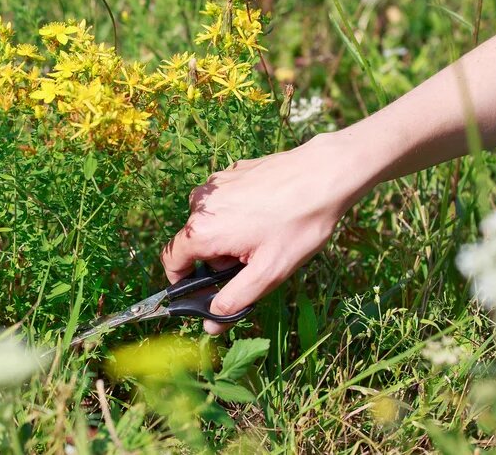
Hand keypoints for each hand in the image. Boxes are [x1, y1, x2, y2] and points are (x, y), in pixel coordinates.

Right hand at [160, 133, 377, 333]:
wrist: (325, 174)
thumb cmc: (298, 225)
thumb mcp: (268, 273)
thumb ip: (234, 300)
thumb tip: (210, 323)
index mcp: (202, 231)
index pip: (171, 262)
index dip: (184, 281)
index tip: (208, 290)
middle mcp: (200, 204)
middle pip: (195, 243)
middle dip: (218, 259)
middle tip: (255, 260)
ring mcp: (215, 185)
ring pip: (210, 222)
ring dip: (228, 236)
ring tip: (265, 235)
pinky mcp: (230, 172)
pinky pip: (223, 203)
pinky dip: (238, 214)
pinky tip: (268, 214)